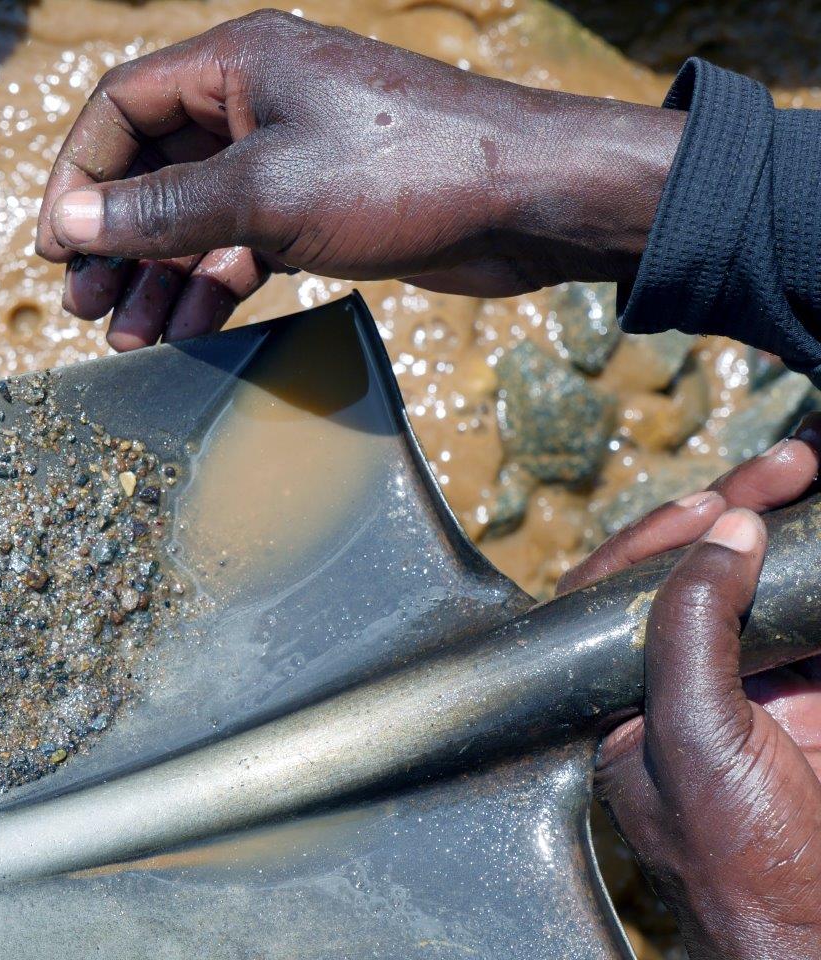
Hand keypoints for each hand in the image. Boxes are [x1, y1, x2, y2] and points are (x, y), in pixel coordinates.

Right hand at [35, 9, 683, 349]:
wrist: (527, 200)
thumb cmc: (399, 171)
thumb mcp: (262, 194)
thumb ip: (160, 212)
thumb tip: (71, 224)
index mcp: (235, 64)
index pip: (121, 110)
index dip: (78, 178)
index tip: (56, 249)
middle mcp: (255, 101)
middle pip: (154, 168)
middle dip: (116, 240)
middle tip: (83, 305)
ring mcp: (289, 154)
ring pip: (197, 214)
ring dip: (160, 275)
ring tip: (127, 336)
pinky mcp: (320, 204)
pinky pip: (243, 242)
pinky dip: (214, 283)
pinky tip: (188, 328)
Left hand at [560, 418, 820, 959]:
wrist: (817, 926)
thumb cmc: (735, 858)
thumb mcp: (691, 736)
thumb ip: (689, 632)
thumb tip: (721, 533)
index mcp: (619, 690)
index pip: (621, 587)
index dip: (662, 533)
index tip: (716, 498)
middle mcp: (676, 678)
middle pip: (691, 567)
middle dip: (734, 508)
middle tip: (787, 464)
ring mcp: (747, 681)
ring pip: (751, 579)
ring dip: (778, 524)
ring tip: (808, 469)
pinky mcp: (807, 691)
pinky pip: (805, 613)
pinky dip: (815, 571)